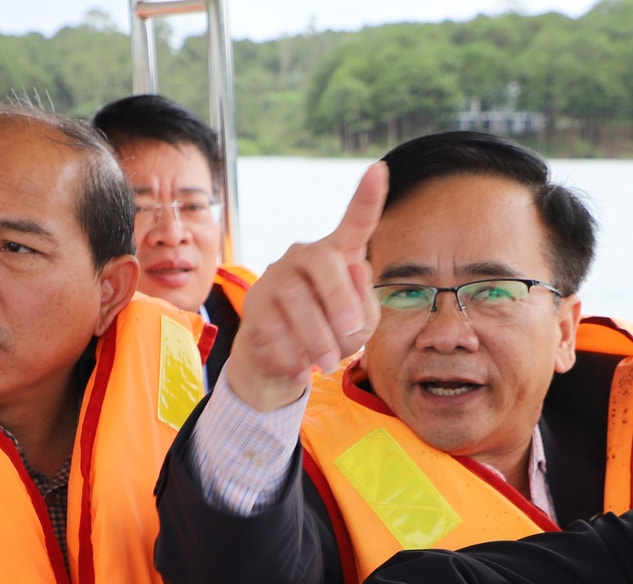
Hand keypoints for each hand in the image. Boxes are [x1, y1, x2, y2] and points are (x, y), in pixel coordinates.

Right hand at [222, 161, 387, 411]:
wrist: (277, 363)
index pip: (354, 224)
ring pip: (297, 302)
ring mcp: (274, 278)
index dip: (367, 199)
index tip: (380, 170)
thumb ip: (366, 307)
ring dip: (318, 338)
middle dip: (340, 299)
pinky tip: (299, 365)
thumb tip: (357, 271)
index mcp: (336, 257)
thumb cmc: (327, 336)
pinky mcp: (253, 305)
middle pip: (322, 262)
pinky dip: (293, 353)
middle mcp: (303, 257)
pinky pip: (275, 327)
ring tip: (327, 362)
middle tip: (350, 331)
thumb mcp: (358, 329)